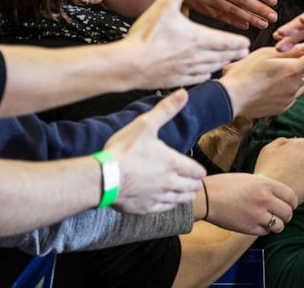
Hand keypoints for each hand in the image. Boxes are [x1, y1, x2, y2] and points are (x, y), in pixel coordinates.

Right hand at [105, 89, 206, 213]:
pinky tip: (168, 203)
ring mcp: (158, 197)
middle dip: (194, 184)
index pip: (196, 171)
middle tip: (195, 182)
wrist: (104, 177)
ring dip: (185, 196)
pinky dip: (169, 205)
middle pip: (191, 187)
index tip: (199, 171)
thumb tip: (183, 93)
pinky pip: (164, 209)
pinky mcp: (145, 208)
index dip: (199, 171)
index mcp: (173, 163)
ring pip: (180, 200)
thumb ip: (166, 110)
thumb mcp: (146, 125)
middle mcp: (170, 182)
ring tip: (187, 194)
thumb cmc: (124, 150)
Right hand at [121, 0, 250, 88]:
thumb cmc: (147, 34)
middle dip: (233, 53)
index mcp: (200, 38)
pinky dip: (204, 76)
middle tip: (243, 52)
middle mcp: (198, 56)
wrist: (128, 65)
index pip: (227, 42)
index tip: (247, 43)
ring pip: (211, 68)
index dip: (238, 42)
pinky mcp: (175, 80)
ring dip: (221, 63)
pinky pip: (195, 78)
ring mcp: (187, 70)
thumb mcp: (165, 4)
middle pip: (222, 56)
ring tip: (227, 61)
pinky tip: (205, 75)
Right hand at [202, 172, 297, 234]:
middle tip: (282, 215)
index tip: (290, 205)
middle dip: (287, 215)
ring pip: (279, 225)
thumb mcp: (249, 178)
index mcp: (266, 184)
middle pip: (288, 212)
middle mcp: (265, 200)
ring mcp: (257, 215)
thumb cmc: (225, 185)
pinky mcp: (249, 228)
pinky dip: (264, 230)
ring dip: (277, 224)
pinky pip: (265, 232)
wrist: (206, 197)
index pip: (291, 196)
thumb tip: (277, 194)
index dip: (292, 202)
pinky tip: (258, 224)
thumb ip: (265, 186)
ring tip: (271, 221)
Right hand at [219, 44, 303, 117]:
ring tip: (277, 74)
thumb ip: (290, 51)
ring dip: (296, 79)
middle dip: (303, 65)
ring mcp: (289, 99)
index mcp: (292, 69)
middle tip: (288, 60)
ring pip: (301, 86)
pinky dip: (288, 90)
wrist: (232, 97)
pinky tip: (272, 86)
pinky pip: (291, 97)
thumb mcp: (266, 54)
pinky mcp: (282, 108)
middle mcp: (294, 86)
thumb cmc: (246, 72)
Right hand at [254, 137, 303, 204]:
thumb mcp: (268, 148)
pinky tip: (293, 189)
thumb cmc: (265, 169)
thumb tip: (292, 140)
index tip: (290, 160)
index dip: (297, 153)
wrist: (266, 193)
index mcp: (300, 144)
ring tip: (289, 181)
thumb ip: (283, 141)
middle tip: (288, 172)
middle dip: (302, 163)